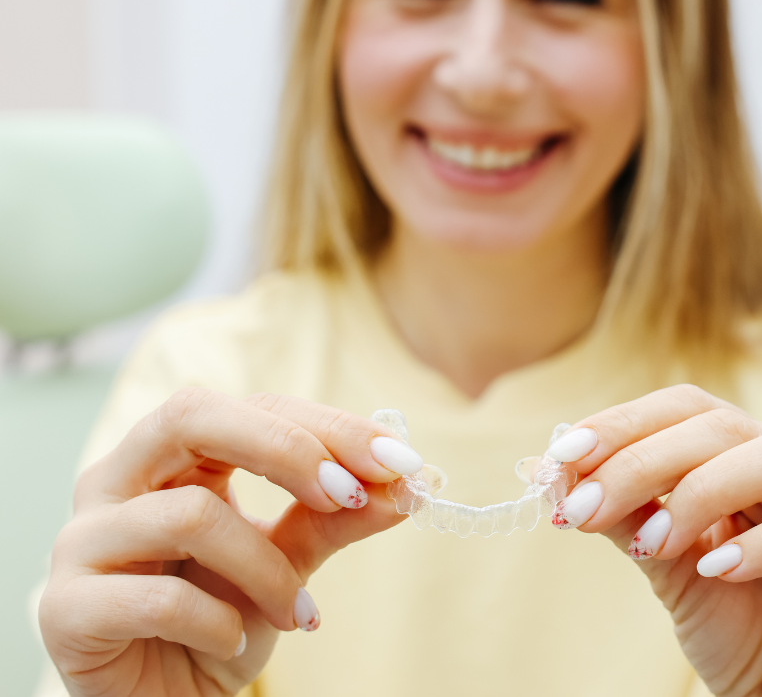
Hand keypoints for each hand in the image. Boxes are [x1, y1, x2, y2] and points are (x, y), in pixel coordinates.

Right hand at [40, 388, 420, 696]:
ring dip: (265, 567)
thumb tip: (406, 485)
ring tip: (298, 612)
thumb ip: (335, 518)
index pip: (255, 408)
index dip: (328, 427)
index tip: (398, 461)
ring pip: (188, 514)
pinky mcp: (67, 607)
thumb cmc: (222, 617)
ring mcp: (85, 538)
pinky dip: (217, 621)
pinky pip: (156, 597)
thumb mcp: (289, 561)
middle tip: (347, 495)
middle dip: (285, 450)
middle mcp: (121, 478)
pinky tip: (233, 641)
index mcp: (176, 453)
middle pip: (194, 416)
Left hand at [547, 385, 761, 696]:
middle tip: (584, 507)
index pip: (685, 408)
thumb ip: (619, 512)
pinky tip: (717, 572)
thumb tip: (548, 470)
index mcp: (742, 454)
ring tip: (654, 543)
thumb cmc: (728, 622)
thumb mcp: (661, 560)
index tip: (561, 458)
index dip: (622, 423)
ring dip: (705, 491)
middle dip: (643, 461)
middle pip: (723, 426)